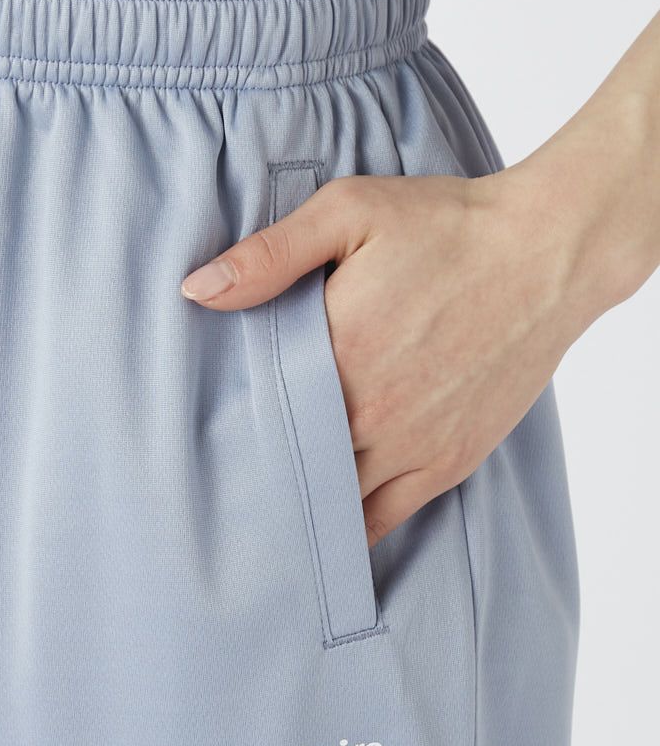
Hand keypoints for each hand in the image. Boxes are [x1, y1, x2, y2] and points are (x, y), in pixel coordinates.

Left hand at [180, 168, 591, 546]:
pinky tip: (325, 533)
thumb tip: (197, 290)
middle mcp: (369, 414)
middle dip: (259, 470)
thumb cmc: (447, 226)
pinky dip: (351, 530)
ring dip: (300, 504)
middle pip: (290, 464)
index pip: (257, 411)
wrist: (548, 253)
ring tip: (266, 510)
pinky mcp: (448, 463)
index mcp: (336, 355)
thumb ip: (269, 256)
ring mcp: (411, 446)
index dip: (228, 425)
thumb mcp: (349, 212)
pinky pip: (384, 520)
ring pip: (333, 501)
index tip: (202, 433)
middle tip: (224, 478)